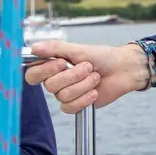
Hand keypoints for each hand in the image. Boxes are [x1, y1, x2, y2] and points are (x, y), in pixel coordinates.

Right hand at [24, 40, 148, 114]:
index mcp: (53, 66)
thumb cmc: (102, 57)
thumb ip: (56, 48)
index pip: (33, 74)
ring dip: (83, 85)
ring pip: (63, 96)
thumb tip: (34, 47)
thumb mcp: (79, 49)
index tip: (61, 63)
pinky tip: (94, 92)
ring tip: (95, 76)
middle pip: (50, 86)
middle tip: (88, 67)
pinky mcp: (76, 104)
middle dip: (73, 75)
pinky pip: (70, 107)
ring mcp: (66, 93)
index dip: (44, 71)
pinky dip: (84, 98)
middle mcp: (57, 81)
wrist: (123, 70)